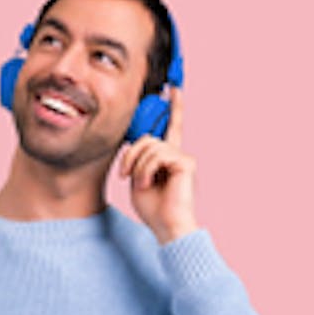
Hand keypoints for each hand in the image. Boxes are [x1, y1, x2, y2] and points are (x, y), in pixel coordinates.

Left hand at [115, 89, 197, 243]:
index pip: (170, 126)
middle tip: (126, 176)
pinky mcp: (186, 163)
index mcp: (168, 156)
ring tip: (140, 184)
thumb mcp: (138, 178)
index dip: (174, 106)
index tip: (174, 88)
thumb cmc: (153, 208)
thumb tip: (134, 142)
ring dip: (137, 166)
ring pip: (149, 146)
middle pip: (147, 138)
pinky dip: (144, 170)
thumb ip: (138, 158)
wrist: (167, 226)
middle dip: (131, 156)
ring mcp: (184, 157)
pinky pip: (156, 155)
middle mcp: (179, 153)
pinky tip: (146, 184)